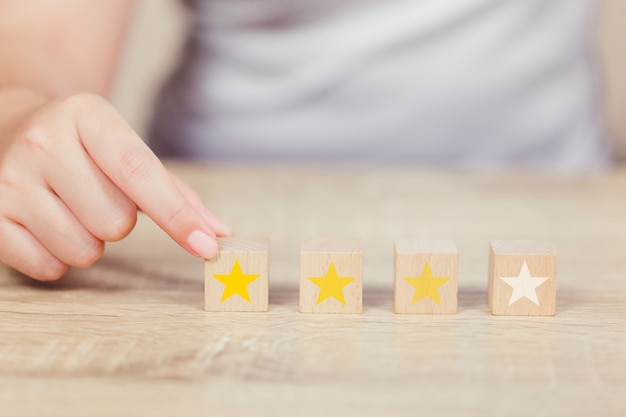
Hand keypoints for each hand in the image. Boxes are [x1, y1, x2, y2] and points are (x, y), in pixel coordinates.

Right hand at [0, 91, 229, 280]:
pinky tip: (47, 224)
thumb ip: (174, 192)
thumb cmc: (84, 146)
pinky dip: (59, 258)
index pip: (140, 173)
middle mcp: (43, 141)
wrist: (12, 126)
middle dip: (119, 222)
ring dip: (90, 241)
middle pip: (116, 222)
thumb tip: (217, 232)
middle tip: (97, 197)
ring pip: (84, 250)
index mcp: (86, 115)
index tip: (206, 246)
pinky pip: (48, 267)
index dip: (176, 215)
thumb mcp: (126, 148)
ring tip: (70, 208)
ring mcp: (8, 179)